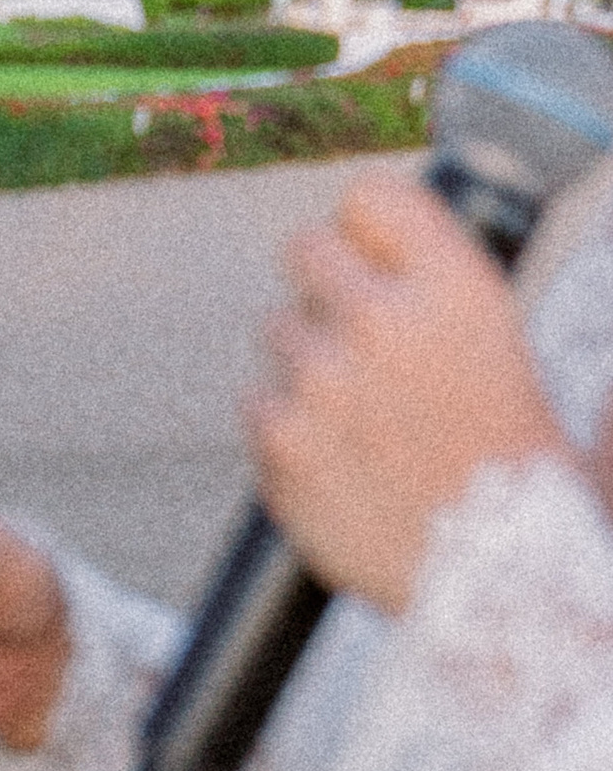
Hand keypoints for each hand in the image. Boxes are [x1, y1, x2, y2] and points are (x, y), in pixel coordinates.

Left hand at [246, 171, 570, 611]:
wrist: (501, 574)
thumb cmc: (514, 466)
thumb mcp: (508, 345)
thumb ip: (440, 287)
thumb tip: (386, 246)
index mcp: (455, 288)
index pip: (369, 196)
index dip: (365, 226)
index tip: (368, 250)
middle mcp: (384, 321)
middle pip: (303, 249)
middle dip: (323, 287)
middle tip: (354, 335)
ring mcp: (323, 381)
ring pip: (276, 331)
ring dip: (304, 363)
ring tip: (358, 415)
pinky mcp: (282, 442)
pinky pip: (256, 404)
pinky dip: (284, 429)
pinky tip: (334, 456)